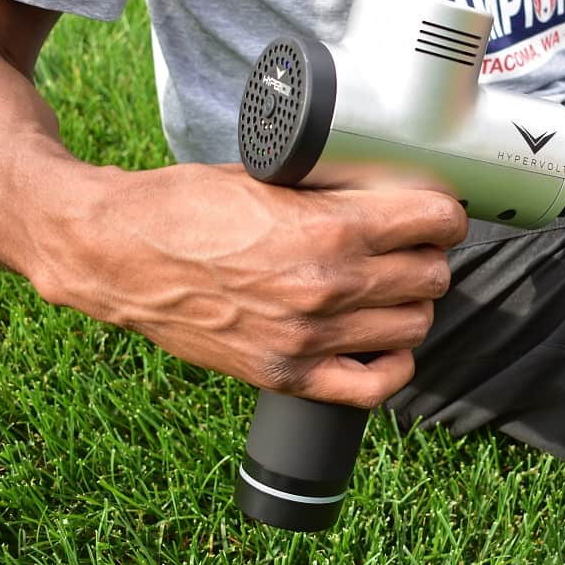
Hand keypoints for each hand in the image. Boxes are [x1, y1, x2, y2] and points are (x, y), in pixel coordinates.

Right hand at [27, 162, 467, 407]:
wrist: (119, 255)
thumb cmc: (188, 207)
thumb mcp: (273, 178)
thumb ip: (336, 191)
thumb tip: (391, 191)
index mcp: (330, 228)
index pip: (435, 222)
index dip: (445, 214)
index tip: (438, 213)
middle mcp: (329, 287)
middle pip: (431, 276)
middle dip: (429, 256)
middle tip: (412, 247)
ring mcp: (311, 337)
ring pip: (415, 325)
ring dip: (412, 304)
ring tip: (394, 288)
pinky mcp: (288, 374)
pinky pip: (375, 386)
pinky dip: (393, 364)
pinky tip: (384, 340)